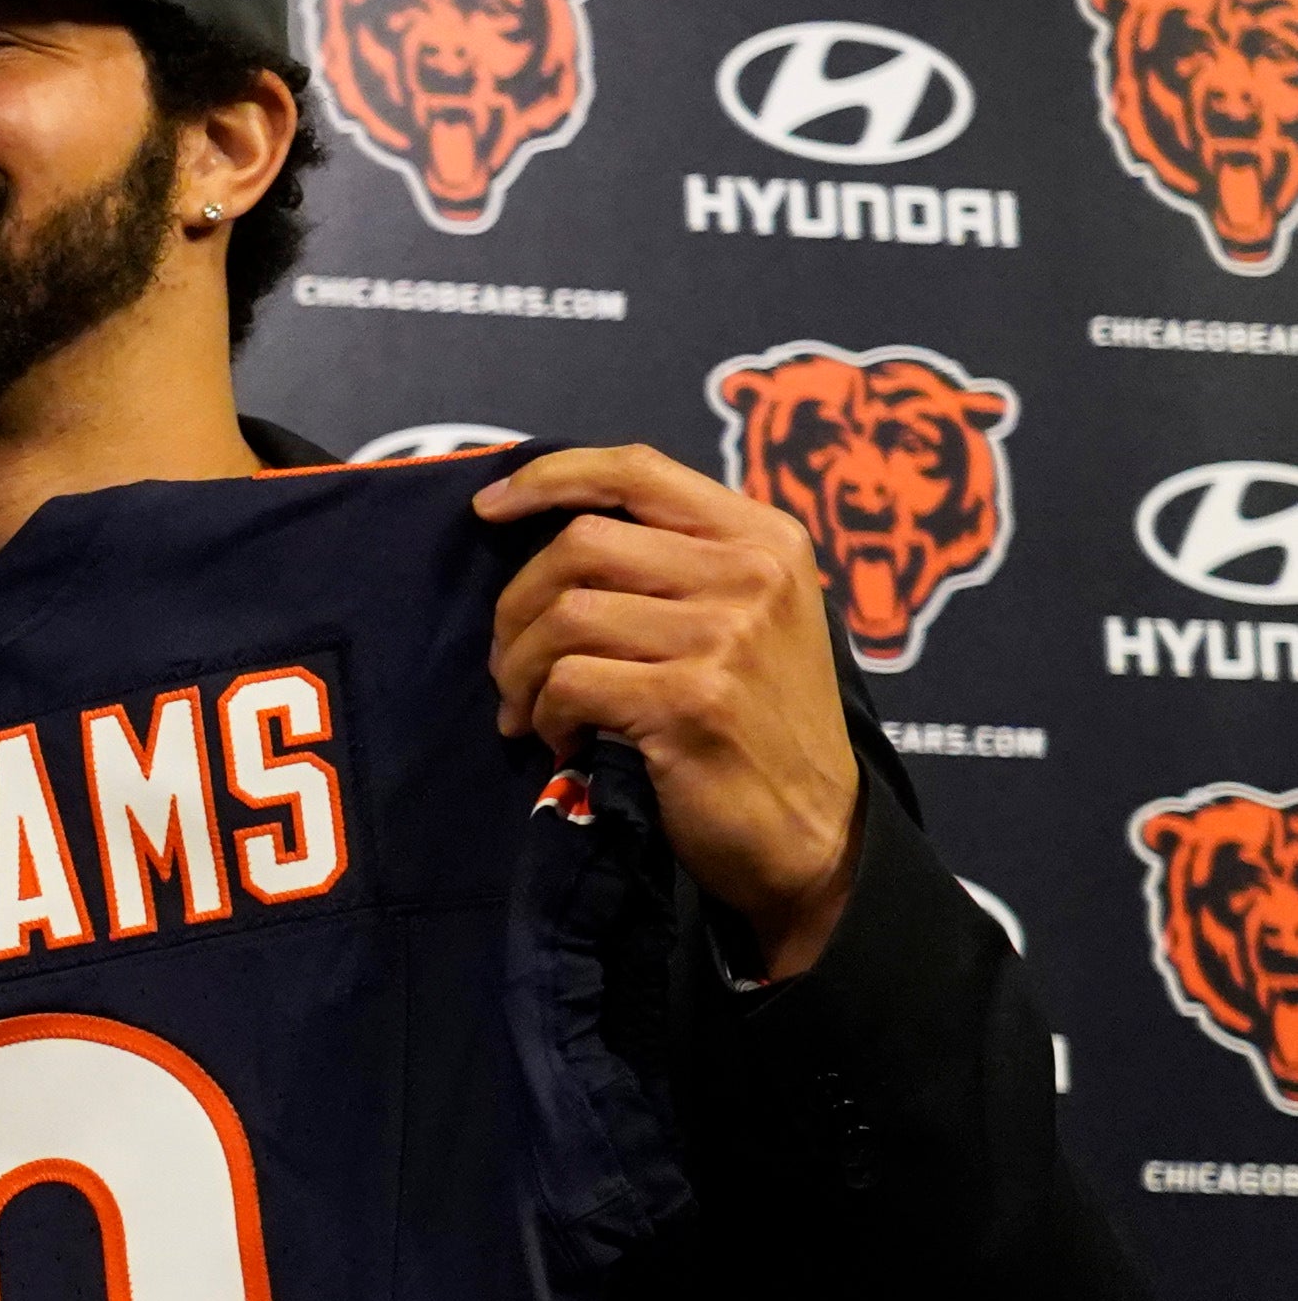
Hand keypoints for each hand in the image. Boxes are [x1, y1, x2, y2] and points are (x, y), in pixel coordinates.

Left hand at [478, 444, 864, 977]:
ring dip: (521, 669)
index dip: (548, 478)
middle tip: (509, 663)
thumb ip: (675, 564)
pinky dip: (546, 714)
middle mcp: (751, 573)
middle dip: (518, 604)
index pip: (636, 469)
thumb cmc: (757, 723)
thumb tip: (548, 532)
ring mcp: (726, 635)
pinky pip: (569, 682)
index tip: (488, 510)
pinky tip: (562, 740)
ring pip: (564, 616)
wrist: (813, 831)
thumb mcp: (747, 617)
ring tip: (529, 708)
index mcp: (764, 537)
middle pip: (581, 544)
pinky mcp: (692, 700)